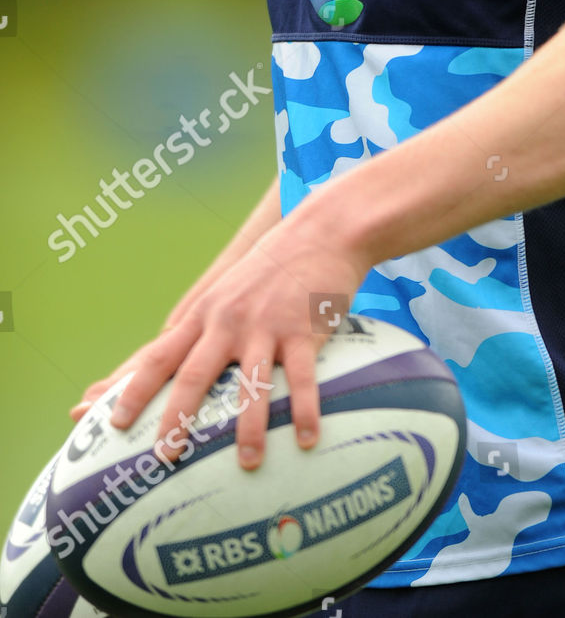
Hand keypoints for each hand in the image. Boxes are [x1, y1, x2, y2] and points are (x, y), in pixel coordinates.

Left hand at [102, 200, 368, 469]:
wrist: (322, 231)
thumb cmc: (273, 266)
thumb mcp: (228, 290)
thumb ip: (207, 324)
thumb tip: (182, 364)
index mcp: (205, 314)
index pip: (159, 356)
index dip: (133, 391)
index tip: (113, 423)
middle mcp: (228, 321)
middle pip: (193, 375)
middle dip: (176, 419)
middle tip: (165, 456)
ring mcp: (266, 326)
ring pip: (250, 384)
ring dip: (248, 429)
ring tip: (247, 464)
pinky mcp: (303, 330)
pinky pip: (302, 378)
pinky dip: (304, 411)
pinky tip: (306, 439)